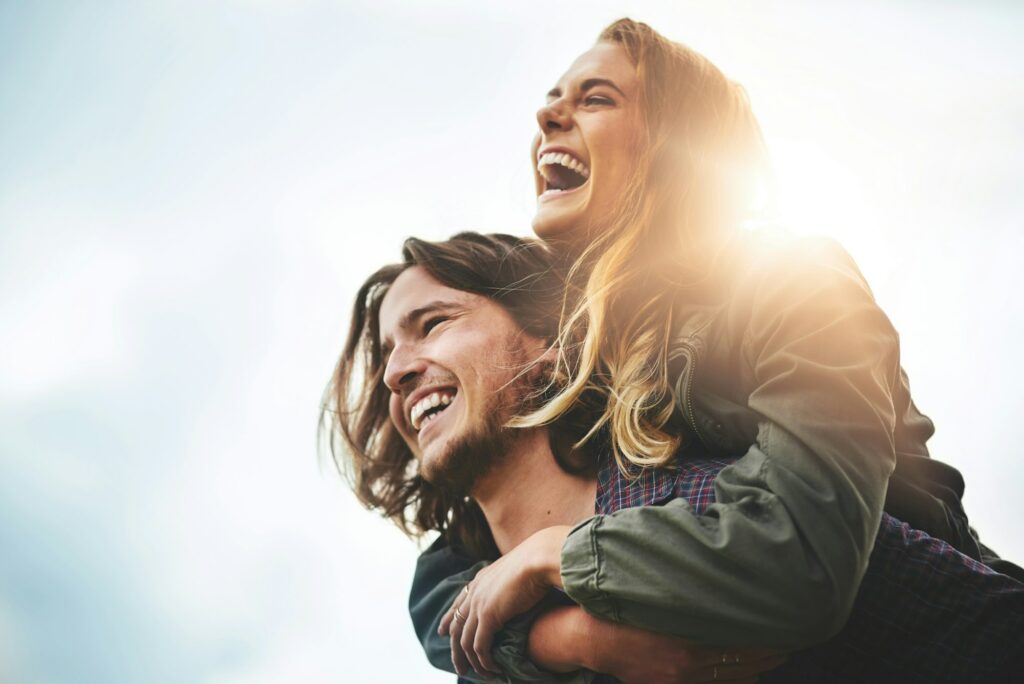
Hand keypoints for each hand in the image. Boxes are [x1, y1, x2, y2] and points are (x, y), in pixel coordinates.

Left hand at [438, 526, 569, 677]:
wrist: (539, 558)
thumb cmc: (537, 562)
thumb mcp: (517, 570)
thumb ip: (511, 581)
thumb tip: (520, 587)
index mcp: (480, 580)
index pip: (458, 603)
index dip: (448, 619)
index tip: (442, 631)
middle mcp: (474, 592)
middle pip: (456, 626)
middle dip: (455, 650)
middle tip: (459, 667)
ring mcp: (479, 604)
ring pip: (465, 641)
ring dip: (471, 661)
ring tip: (480, 674)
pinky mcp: (488, 616)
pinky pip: (480, 646)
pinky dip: (484, 661)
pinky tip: (493, 669)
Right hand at [581, 613, 788, 683]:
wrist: (593, 639)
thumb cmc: (624, 611)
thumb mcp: (655, 599)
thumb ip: (686, 597)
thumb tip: (715, 583)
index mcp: (684, 640)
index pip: (734, 641)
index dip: (760, 636)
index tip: (780, 624)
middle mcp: (686, 664)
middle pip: (738, 660)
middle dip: (765, 651)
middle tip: (790, 640)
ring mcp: (679, 678)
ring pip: (730, 676)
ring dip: (756, 666)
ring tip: (778, 655)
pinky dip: (735, 679)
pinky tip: (751, 674)